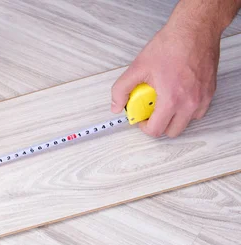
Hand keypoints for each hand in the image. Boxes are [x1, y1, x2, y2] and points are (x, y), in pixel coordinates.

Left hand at [111, 17, 219, 137]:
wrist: (194, 29)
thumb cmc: (171, 45)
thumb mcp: (137, 68)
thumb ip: (121, 90)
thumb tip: (116, 106)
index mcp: (172, 99)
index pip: (156, 130)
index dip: (144, 127)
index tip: (141, 119)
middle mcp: (190, 102)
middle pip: (172, 131)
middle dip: (159, 125)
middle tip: (151, 111)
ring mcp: (202, 97)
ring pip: (187, 122)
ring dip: (174, 117)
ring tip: (164, 101)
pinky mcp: (210, 91)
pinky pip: (198, 111)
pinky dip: (187, 109)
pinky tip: (178, 96)